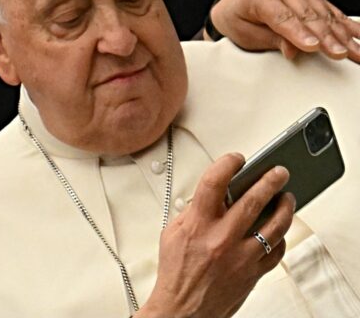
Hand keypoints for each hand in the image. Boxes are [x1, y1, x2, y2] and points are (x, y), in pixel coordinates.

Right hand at [135, 153, 294, 317]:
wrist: (183, 310)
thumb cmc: (176, 273)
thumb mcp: (173, 233)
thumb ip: (192, 211)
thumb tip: (211, 195)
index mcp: (199, 224)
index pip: (215, 182)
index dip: (228, 163)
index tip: (236, 159)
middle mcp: (222, 238)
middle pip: (254, 199)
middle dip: (270, 180)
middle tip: (278, 172)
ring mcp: (241, 256)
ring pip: (275, 225)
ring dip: (285, 207)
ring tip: (287, 197)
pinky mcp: (253, 273)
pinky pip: (276, 251)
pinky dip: (280, 238)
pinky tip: (280, 230)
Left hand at [206, 0, 359, 61]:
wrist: (233, 4)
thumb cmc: (237, 19)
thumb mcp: (245, 35)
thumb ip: (270, 41)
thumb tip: (293, 50)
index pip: (285, 19)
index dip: (301, 34)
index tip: (315, 47)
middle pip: (310, 17)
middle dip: (328, 37)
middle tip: (341, 54)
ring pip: (324, 14)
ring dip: (342, 34)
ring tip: (356, 51)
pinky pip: (330, 10)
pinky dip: (345, 24)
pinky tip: (359, 35)